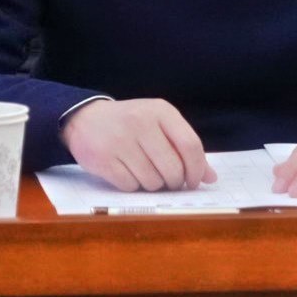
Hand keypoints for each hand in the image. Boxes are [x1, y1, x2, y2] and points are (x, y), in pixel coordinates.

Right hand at [60, 99, 216, 191]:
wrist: (85, 119)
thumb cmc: (131, 123)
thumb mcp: (159, 125)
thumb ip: (185, 148)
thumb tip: (210, 178)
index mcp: (161, 111)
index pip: (190, 145)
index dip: (197, 169)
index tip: (193, 181)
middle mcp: (141, 122)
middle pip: (173, 168)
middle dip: (175, 182)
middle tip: (169, 181)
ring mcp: (120, 140)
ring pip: (153, 181)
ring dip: (153, 185)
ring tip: (145, 172)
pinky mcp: (103, 159)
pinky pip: (131, 186)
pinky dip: (133, 186)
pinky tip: (127, 172)